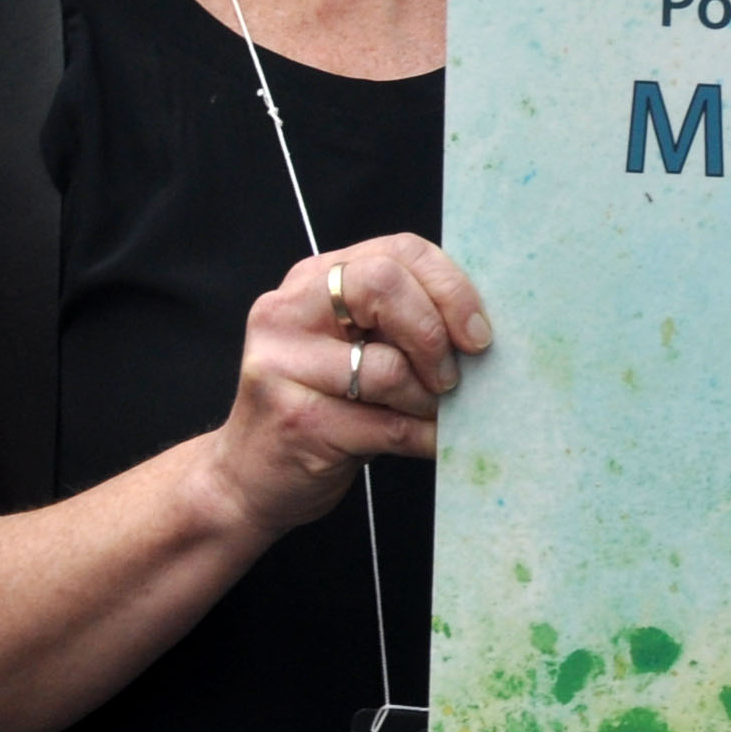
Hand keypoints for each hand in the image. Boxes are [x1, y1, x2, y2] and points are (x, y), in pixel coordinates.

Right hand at [200, 236, 493, 540]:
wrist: (246, 480)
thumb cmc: (322, 406)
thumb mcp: (356, 346)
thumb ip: (402, 319)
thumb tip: (484, 324)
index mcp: (314, 280)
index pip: (399, 251)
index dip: (451, 287)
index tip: (479, 333)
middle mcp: (287, 311)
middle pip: (386, 287)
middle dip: (437, 334)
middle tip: (452, 376)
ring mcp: (282, 365)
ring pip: (389, 366)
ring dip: (428, 399)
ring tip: (427, 413)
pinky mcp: (296, 420)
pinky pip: (388, 425)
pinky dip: (426, 437)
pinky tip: (434, 442)